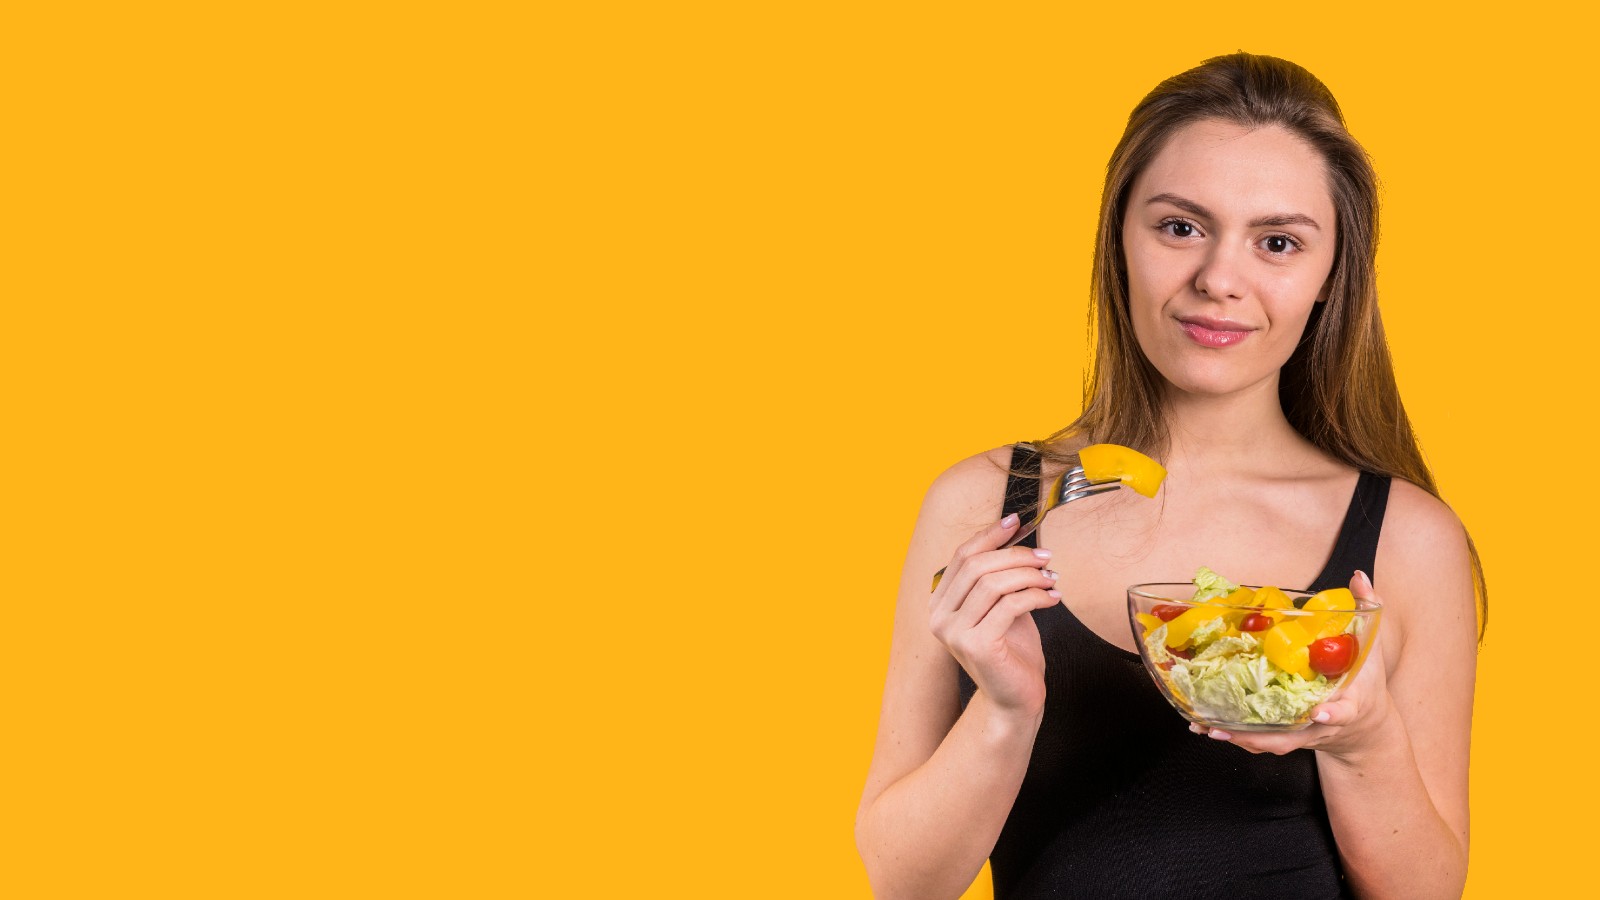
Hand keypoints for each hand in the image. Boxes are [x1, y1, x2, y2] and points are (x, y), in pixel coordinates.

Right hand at [928, 513, 1061, 717]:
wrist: (1016, 698)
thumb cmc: (1012, 651)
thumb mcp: (1002, 605)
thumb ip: (999, 575)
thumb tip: (1014, 531)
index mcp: (940, 603)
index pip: (961, 557)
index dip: (989, 535)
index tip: (1016, 522)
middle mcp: (939, 617)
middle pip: (976, 566)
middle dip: (1015, 555)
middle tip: (1046, 557)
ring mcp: (954, 633)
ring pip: (993, 583)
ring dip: (1029, 576)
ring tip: (1051, 579)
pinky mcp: (977, 645)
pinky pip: (1009, 606)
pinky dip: (1036, 596)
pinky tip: (1053, 598)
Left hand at [1190, 571, 1395, 760]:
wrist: (1364, 724)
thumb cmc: (1364, 680)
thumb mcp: (1370, 645)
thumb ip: (1365, 609)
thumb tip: (1358, 577)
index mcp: (1348, 702)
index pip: (1344, 711)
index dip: (1332, 713)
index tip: (1318, 712)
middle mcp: (1323, 724)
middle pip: (1293, 736)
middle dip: (1261, 736)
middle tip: (1230, 727)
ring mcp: (1304, 734)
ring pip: (1272, 742)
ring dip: (1239, 738)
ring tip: (1207, 727)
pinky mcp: (1288, 736)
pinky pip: (1261, 741)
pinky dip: (1235, 736)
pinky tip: (1205, 726)